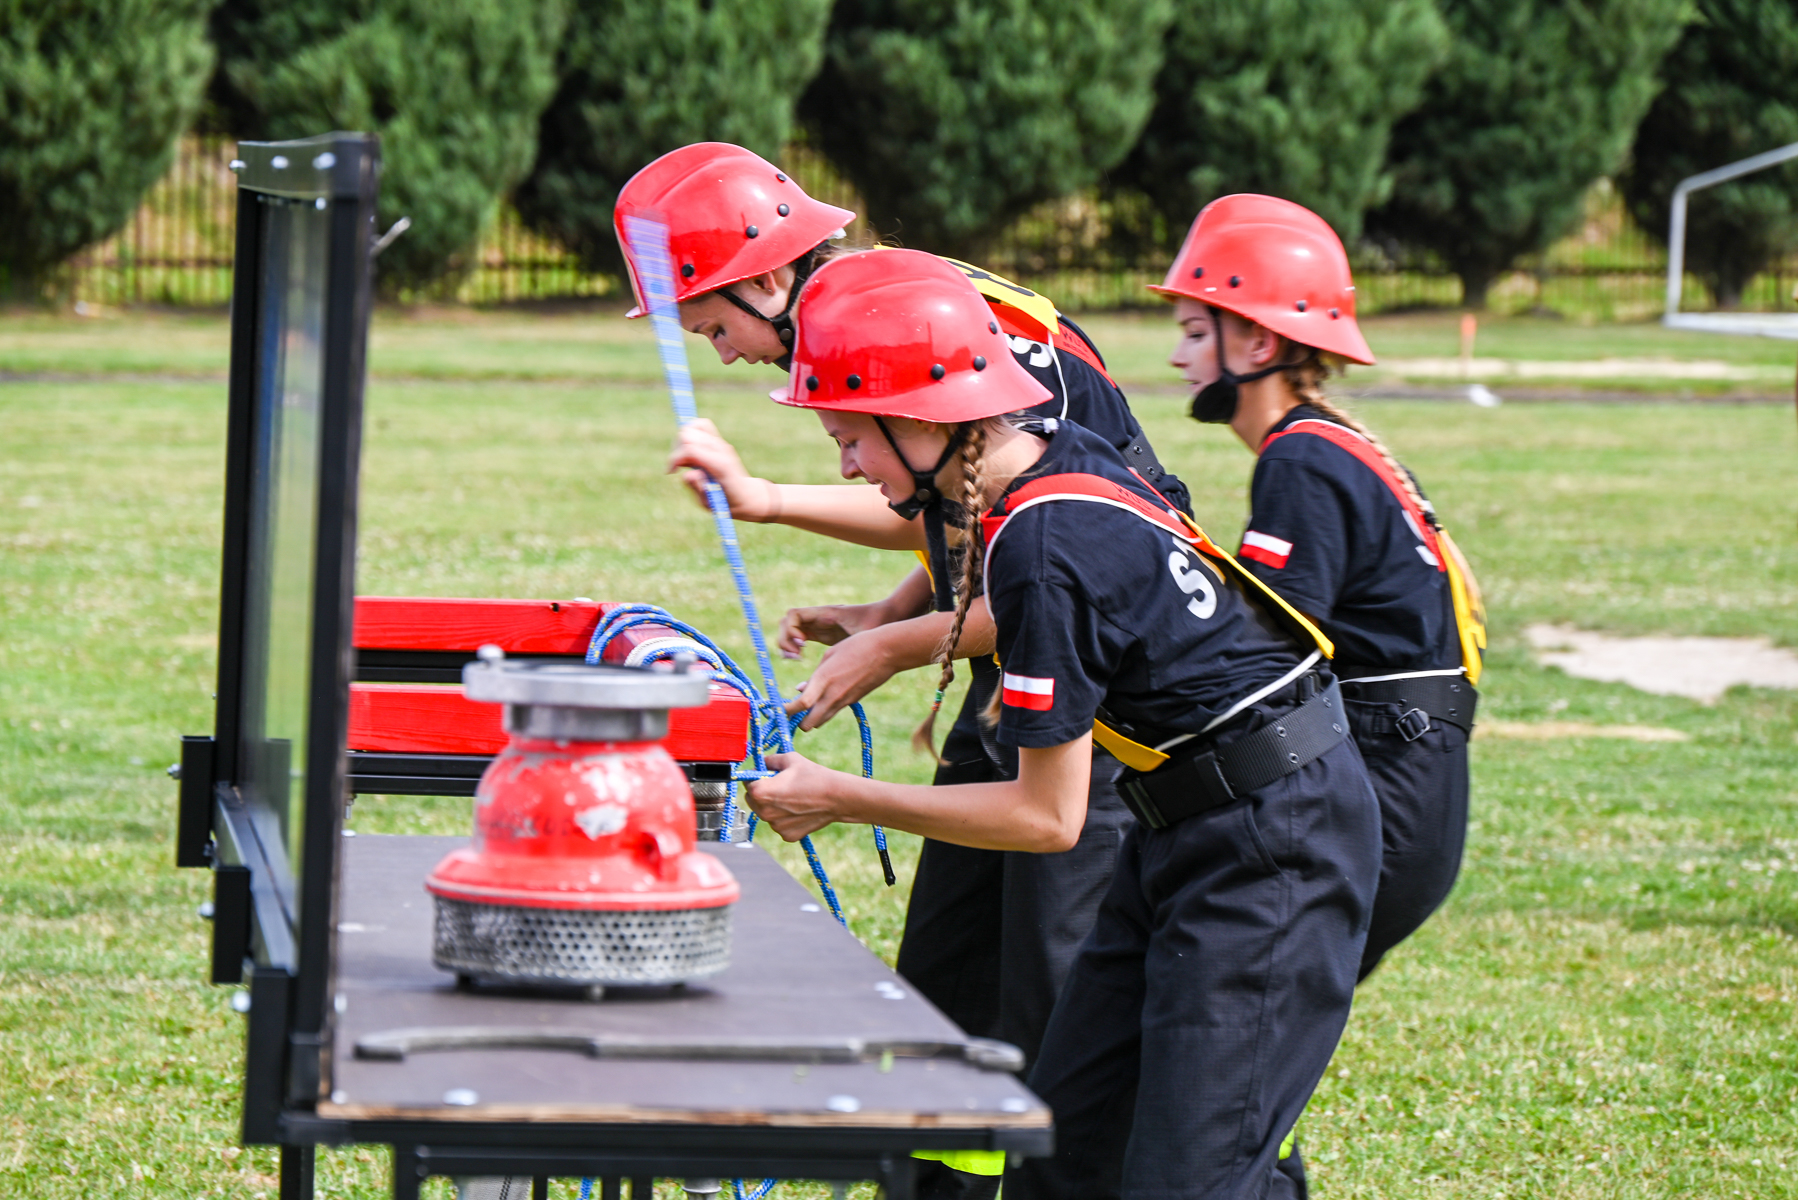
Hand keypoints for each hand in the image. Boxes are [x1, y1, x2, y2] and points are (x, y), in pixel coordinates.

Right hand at [666, 418, 777, 519]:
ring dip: (682, 442)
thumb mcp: (710, 503)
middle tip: (679, 467)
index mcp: (720, 465)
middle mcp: (720, 450)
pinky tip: (689, 450)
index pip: (690, 449)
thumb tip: (687, 475)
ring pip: (692, 426)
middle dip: (676, 450)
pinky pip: (701, 425)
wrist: (746, 496)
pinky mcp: (718, 441)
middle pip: (687, 434)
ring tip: (685, 460)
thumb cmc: (726, 503)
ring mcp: (720, 443)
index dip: (674, 459)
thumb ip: (698, 488)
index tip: (671, 472)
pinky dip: (690, 432)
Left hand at [745, 752, 848, 840]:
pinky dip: (786, 818)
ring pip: (767, 813)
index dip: (757, 776)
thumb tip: (762, 762)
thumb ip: (770, 760)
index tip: (768, 774)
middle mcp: (764, 813)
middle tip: (781, 785)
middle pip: (754, 800)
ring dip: (774, 806)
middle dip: (762, 792)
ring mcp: (776, 826)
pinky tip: (799, 809)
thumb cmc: (813, 776)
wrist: (837, 797)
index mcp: (760, 792)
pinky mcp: (787, 835)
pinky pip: (780, 824)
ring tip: (794, 797)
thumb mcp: (790, 759)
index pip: (747, 783)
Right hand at [777, 602, 891, 657]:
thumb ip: (845, 651)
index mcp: (826, 613)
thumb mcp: (861, 637)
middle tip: (796, 656)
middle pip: (787, 622)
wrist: (888, 617)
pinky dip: (795, 647)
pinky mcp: (822, 633)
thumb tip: (832, 669)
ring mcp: (819, 624)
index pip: (793, 614)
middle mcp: (819, 617)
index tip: (803, 644)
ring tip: (796, 658)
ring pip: (791, 630)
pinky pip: (800, 637)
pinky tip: (801, 658)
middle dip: (785, 639)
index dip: (791, 630)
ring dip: (788, 644)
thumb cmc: (877, 625)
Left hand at [785, 631, 897, 729]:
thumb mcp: (830, 656)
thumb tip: (800, 689)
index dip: (787, 711)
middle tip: (794, 713)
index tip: (779, 710)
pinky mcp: (854, 701)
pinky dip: (826, 709)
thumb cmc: (856, 646)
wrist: (887, 651)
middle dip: (800, 721)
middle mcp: (833, 694)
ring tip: (808, 707)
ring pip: (822, 720)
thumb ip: (814, 676)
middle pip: (810, 723)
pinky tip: (826, 697)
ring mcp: (845, 700)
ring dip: (813, 718)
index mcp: (824, 679)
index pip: (801, 704)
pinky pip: (834, 711)